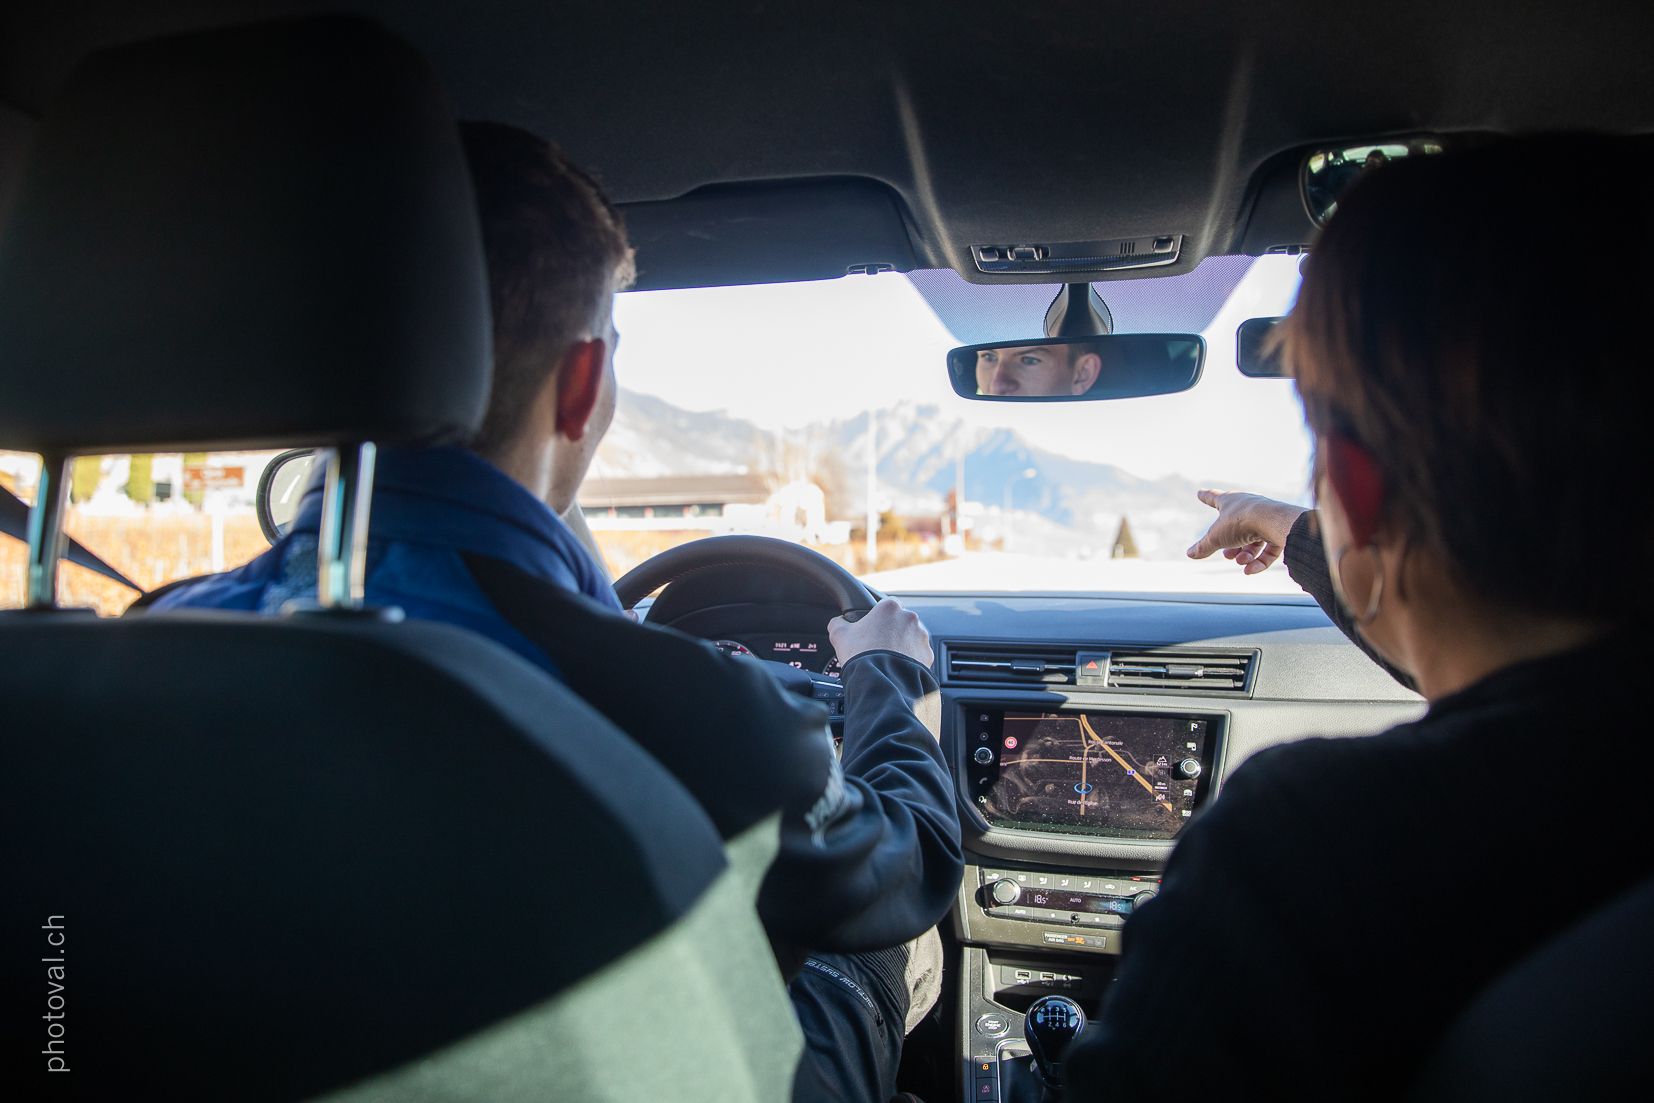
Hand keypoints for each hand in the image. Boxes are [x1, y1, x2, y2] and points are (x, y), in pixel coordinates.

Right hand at [829, 597, 933, 667]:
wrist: (881, 682)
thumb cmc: (862, 656)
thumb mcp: (839, 635)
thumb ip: (838, 623)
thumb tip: (838, 622)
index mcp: (889, 607)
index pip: (883, 605)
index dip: (875, 617)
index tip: (870, 628)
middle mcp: (910, 618)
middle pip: (898, 622)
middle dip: (890, 632)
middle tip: (877, 646)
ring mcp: (921, 637)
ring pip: (910, 638)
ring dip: (901, 645)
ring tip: (888, 659)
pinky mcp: (928, 655)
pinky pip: (918, 655)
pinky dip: (910, 660)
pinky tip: (897, 668)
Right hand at [1186, 489, 1308, 575]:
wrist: (1273, 522)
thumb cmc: (1241, 522)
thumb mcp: (1216, 537)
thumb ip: (1203, 546)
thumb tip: (1189, 554)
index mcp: (1230, 502)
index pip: (1214, 498)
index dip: (1205, 497)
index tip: (1199, 493)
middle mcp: (1248, 507)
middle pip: (1235, 528)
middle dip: (1230, 545)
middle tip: (1227, 555)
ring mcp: (1265, 519)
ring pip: (1252, 541)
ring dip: (1245, 555)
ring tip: (1241, 562)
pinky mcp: (1278, 531)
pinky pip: (1267, 549)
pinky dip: (1258, 561)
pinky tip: (1250, 570)